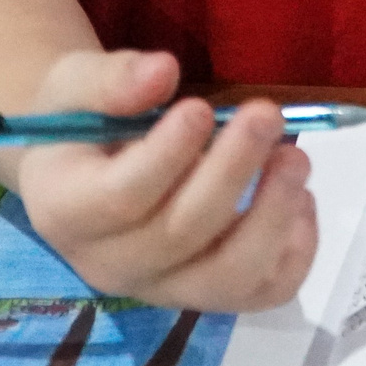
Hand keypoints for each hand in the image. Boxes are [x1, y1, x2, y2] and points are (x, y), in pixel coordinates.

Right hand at [10, 49, 318, 312]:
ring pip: (228, 276)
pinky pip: (262, 292)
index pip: (120, 200)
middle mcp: (110, 265)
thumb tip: (162, 72)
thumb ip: (112, 79)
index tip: (200, 108)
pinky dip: (295, 253)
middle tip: (266, 113)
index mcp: (64, 211)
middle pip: (180, 234)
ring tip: (295, 157)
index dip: (166, 156)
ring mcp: (164, 288)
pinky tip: (300, 198)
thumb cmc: (80, 120)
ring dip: (272, 216)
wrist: (86, 167)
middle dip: (231, 171)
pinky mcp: (208, 294)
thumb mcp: (76, 84)